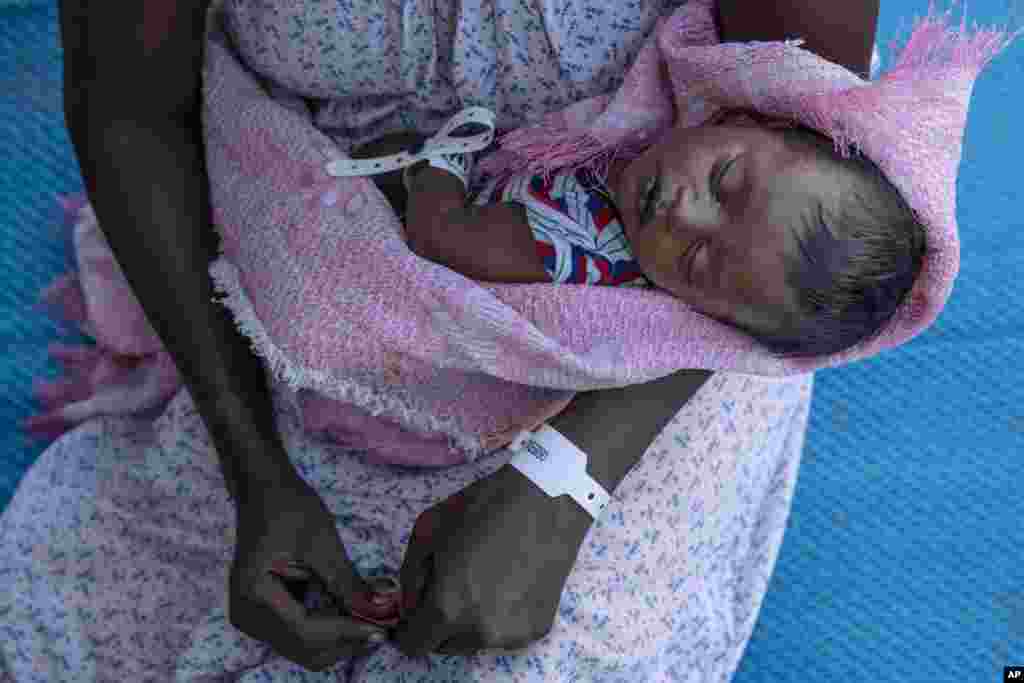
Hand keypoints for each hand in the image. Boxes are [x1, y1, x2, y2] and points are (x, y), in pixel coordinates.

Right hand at [229, 466, 399, 670]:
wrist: (264, 490)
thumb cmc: (289, 506)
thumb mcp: (322, 542)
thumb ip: (346, 580)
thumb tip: (380, 608)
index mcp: (254, 595)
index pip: (306, 632)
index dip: (346, 633)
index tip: (381, 629)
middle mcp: (247, 614)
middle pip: (304, 648)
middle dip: (345, 641)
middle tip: (382, 624)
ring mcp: (253, 617)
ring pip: (303, 647)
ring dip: (338, 637)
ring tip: (371, 617)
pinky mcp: (264, 613)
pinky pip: (299, 634)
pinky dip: (328, 627)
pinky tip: (350, 610)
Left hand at [393, 465, 590, 655]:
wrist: (544, 499)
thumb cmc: (482, 508)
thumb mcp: (426, 531)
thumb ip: (409, 578)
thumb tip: (412, 608)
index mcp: (447, 608)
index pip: (414, 644)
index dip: (408, 628)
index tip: (416, 611)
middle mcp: (480, 631)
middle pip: (444, 646)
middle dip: (440, 622)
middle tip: (452, 586)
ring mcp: (512, 634)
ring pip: (474, 642)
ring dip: (469, 622)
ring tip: (482, 582)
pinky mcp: (537, 628)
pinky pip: (503, 633)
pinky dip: (498, 616)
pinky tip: (508, 583)